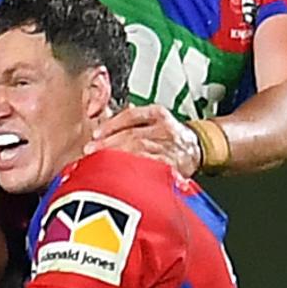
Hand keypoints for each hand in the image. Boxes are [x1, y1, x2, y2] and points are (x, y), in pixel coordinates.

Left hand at [86, 104, 201, 177]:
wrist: (195, 148)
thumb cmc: (166, 135)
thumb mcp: (152, 120)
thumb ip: (129, 121)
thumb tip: (100, 128)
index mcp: (158, 114)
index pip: (130, 116)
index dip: (111, 125)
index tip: (96, 135)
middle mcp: (165, 129)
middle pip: (132, 135)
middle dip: (109, 144)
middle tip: (91, 151)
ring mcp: (169, 148)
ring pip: (139, 152)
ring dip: (117, 158)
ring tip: (100, 162)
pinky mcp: (172, 166)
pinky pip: (150, 168)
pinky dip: (134, 170)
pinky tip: (121, 173)